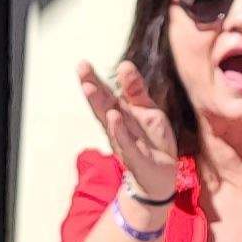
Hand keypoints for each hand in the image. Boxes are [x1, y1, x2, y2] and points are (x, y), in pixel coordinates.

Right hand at [79, 59, 182, 201]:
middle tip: (81, 69)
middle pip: (102, 105)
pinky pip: (127, 143)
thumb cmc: (152, 142)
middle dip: (91, 88)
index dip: (94, 80)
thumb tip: (124, 64)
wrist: (160, 177)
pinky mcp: (137, 157)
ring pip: (110, 122)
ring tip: (90, 87)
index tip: (82, 64)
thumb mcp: (148, 111)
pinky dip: (119, 131)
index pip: (105, 95)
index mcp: (120, 114)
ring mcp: (125, 142)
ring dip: (99, 106)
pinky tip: (113, 117)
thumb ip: (136, 91)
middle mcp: (117, 127)